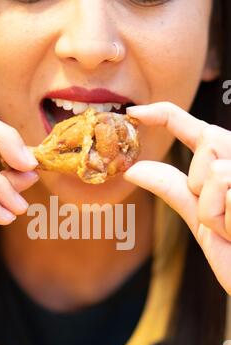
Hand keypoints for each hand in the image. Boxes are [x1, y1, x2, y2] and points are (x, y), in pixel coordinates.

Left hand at [124, 101, 230, 294]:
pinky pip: (224, 195)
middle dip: (201, 180)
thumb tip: (133, 169)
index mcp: (230, 164)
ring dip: (213, 212)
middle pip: (208, 140)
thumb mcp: (199, 217)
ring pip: (213, 173)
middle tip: (221, 216)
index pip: (197, 129)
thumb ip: (172, 189)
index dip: (164, 114)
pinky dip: (224, 222)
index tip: (134, 112)